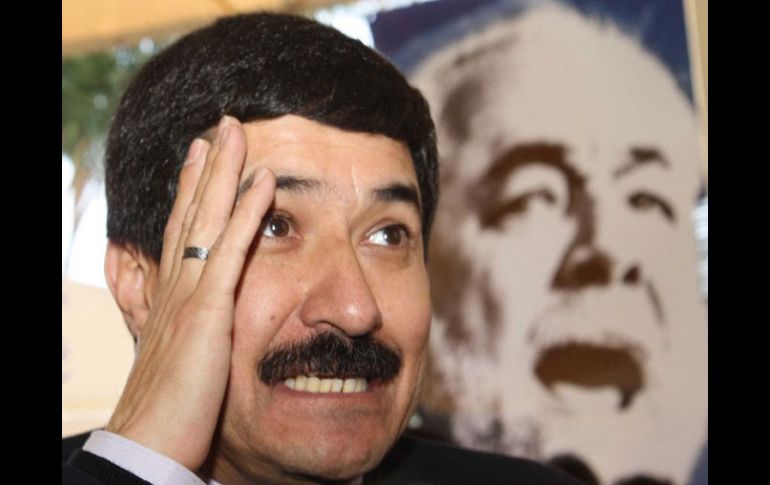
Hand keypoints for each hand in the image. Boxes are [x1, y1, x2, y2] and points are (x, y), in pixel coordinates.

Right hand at [105, 116, 275, 470]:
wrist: (147, 441)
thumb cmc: (168, 410)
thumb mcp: (181, 360)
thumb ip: (193, 333)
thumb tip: (207, 325)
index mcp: (171, 296)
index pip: (182, 232)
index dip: (192, 192)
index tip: (201, 158)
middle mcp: (176, 285)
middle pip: (192, 213)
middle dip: (207, 167)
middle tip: (218, 127)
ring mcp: (190, 294)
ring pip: (208, 219)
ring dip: (225, 172)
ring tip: (236, 132)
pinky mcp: (208, 311)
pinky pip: (233, 251)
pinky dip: (249, 214)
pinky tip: (265, 182)